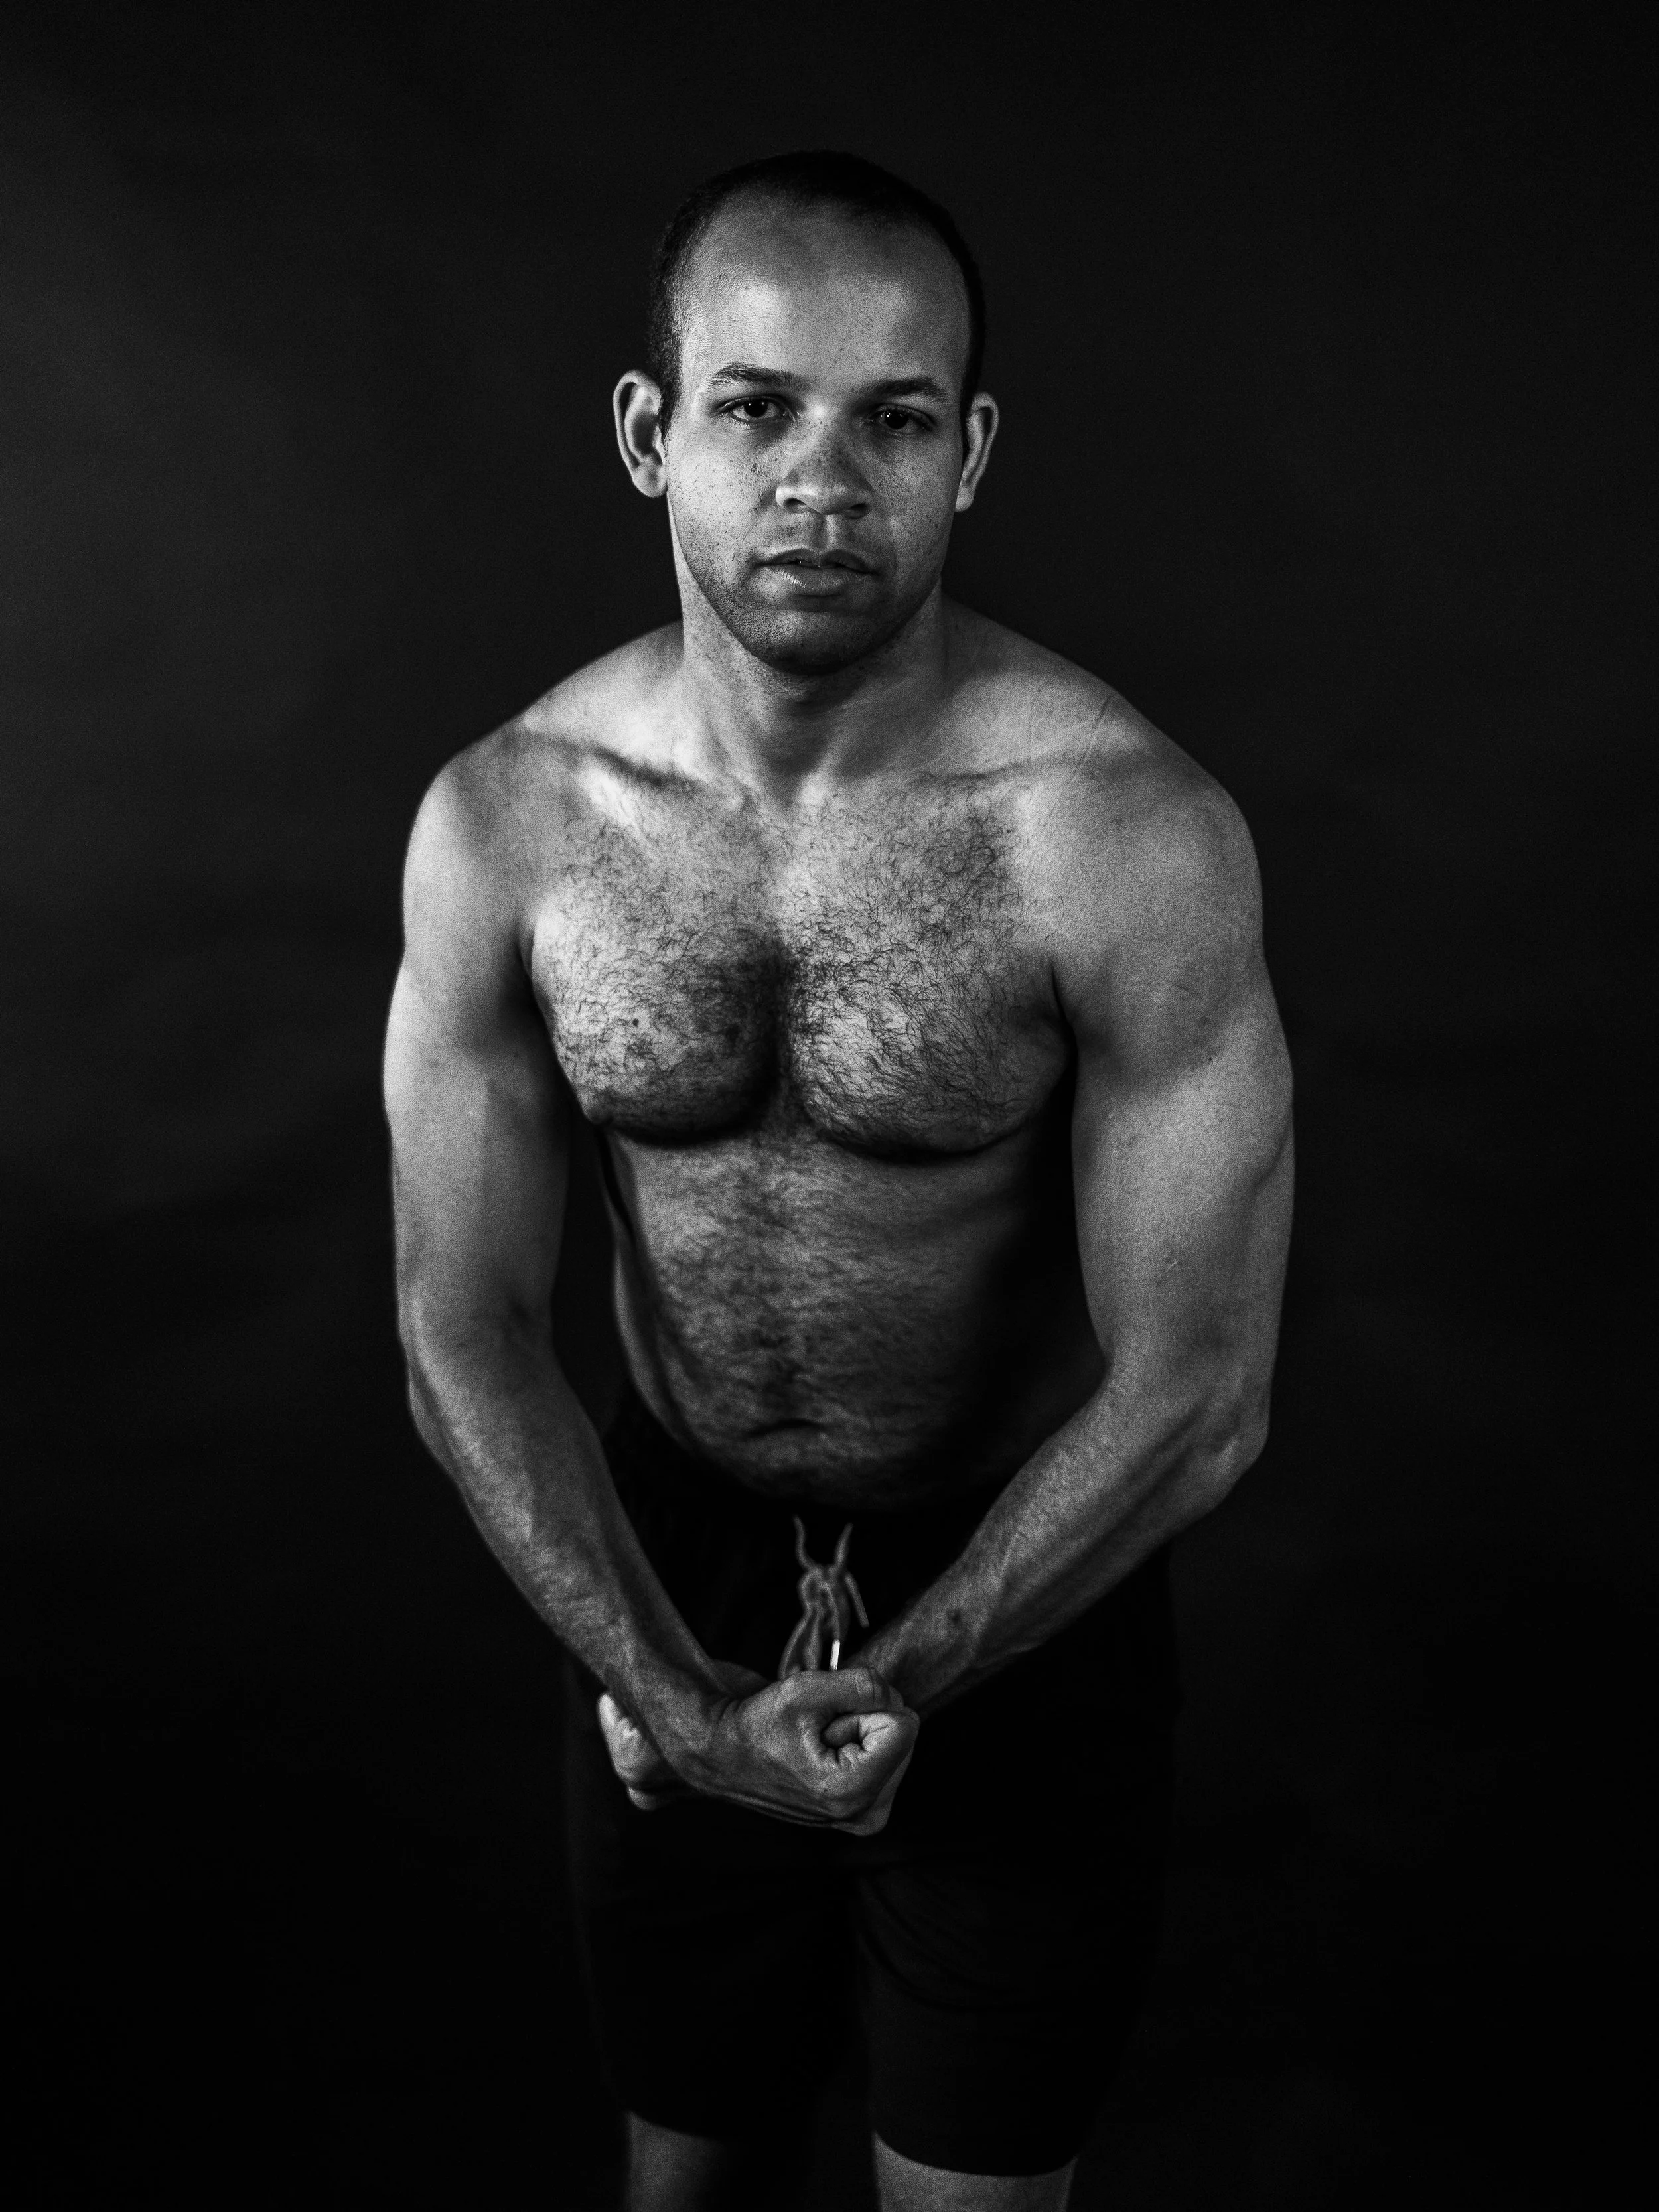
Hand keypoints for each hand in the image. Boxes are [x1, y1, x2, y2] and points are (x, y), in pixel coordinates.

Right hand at [600, 1665, 918, 1834]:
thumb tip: (895, 1697)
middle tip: (815, 1735)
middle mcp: (865, 1815)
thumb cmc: (758, 1724)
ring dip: (859, 1730)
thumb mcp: (806, 1690)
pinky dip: (860, 1743)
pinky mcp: (866, 1809)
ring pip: (897, 1742)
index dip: (863, 1708)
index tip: (822, 1724)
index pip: (904, 1725)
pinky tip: (824, 1754)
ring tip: (816, 1744)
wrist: (726, 1755)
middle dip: (863, 1719)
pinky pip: (888, 1755)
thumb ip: (862, 1685)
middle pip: (903, 1734)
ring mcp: (866, 1816)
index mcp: (851, 1793)